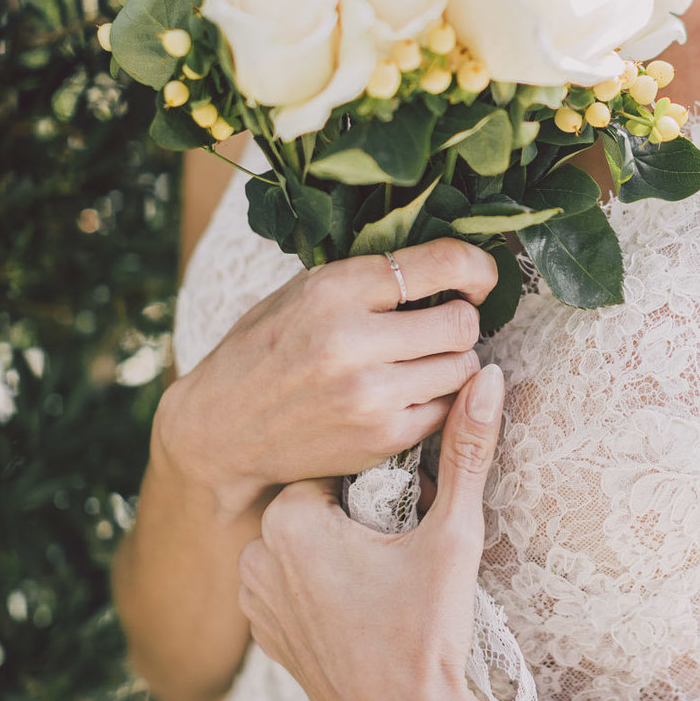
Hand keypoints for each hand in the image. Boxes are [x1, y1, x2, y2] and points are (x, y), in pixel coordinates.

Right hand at [156, 238, 497, 519]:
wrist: (219, 429)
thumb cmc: (264, 349)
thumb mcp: (302, 291)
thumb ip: (369, 276)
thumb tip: (449, 262)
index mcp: (334, 289)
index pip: (442, 263)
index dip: (477, 266)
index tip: (480, 276)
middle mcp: (352, 341)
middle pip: (463, 322)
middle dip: (461, 320)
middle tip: (441, 325)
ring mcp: (369, 395)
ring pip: (463, 368)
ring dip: (452, 362)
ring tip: (421, 360)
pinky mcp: (380, 438)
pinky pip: (446, 411)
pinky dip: (437, 401)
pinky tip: (407, 393)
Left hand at [236, 363, 506, 700]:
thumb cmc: (432, 632)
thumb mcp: (454, 534)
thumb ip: (466, 450)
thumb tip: (487, 376)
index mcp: (290, 521)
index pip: (337, 463)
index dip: (382, 481)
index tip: (411, 511)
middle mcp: (255, 556)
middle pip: (318, 500)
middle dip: (361, 511)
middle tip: (403, 545)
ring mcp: (254, 600)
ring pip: (302, 540)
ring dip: (338, 546)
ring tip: (384, 580)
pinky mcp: (263, 635)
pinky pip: (291, 581)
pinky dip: (322, 584)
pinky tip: (362, 609)